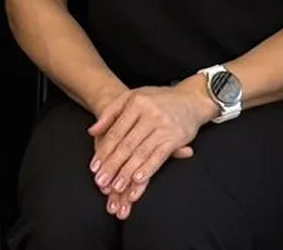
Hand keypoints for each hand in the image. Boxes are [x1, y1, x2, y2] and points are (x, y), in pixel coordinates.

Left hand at [88, 82, 208, 215]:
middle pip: (126, 144)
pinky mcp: (175, 138)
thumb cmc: (157, 99)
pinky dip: (148, 169)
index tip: (94, 166)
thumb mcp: (132, 97)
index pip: (116, 131)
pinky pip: (159, 156)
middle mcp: (149, 114)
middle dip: (112, 165)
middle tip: (101, 181)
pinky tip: (138, 179)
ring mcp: (163, 126)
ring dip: (127, 172)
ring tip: (116, 186)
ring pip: (141, 153)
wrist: (190, 99)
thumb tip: (92, 131)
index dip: (104, 151)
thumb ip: (110, 112)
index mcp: (135, 102)